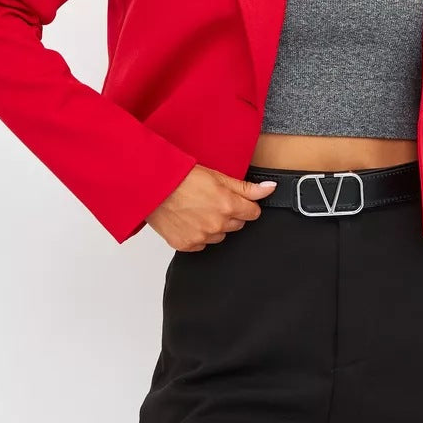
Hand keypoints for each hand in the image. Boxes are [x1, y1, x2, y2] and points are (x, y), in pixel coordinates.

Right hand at [146, 164, 277, 250]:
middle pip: (237, 225)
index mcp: (228, 206)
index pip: (253, 213)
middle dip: (230, 214)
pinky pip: (202, 244)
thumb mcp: (218, 176)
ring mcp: (202, 237)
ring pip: (220, 236)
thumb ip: (247, 187)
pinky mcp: (187, 245)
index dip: (244, 204)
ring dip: (214, 225)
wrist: (152, 187)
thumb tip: (271, 189)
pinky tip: (188, 219)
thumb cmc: (182, 177)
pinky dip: (198, 234)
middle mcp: (217, 225)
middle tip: (211, 201)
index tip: (233, 199)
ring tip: (197, 209)